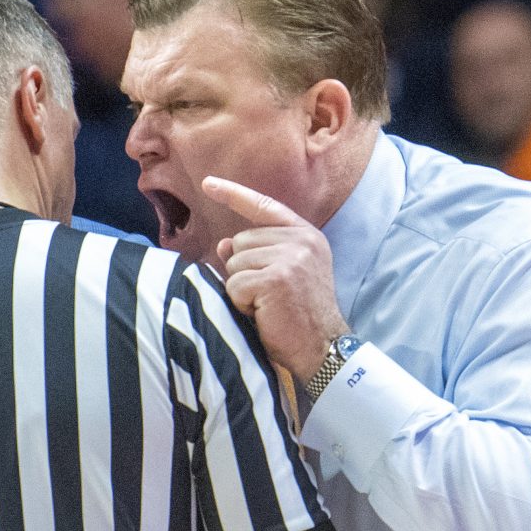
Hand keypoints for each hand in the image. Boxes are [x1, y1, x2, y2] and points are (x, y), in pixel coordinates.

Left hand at [201, 176, 349, 383]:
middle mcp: (301, 240)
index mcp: (305, 235)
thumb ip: (256, 254)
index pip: (264, 206)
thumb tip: (223, 243)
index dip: (233, 194)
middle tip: (267, 295)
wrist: (323, 347)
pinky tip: (263, 313)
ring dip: (241, 289)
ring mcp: (290, 257)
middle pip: (239, 241)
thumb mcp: (282, 275)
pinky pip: (234, 284)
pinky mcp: (277, 278)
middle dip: (243, 270)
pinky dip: (240, 302)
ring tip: (267, 304)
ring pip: (234, 263)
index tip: (207, 183)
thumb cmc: (299, 314)